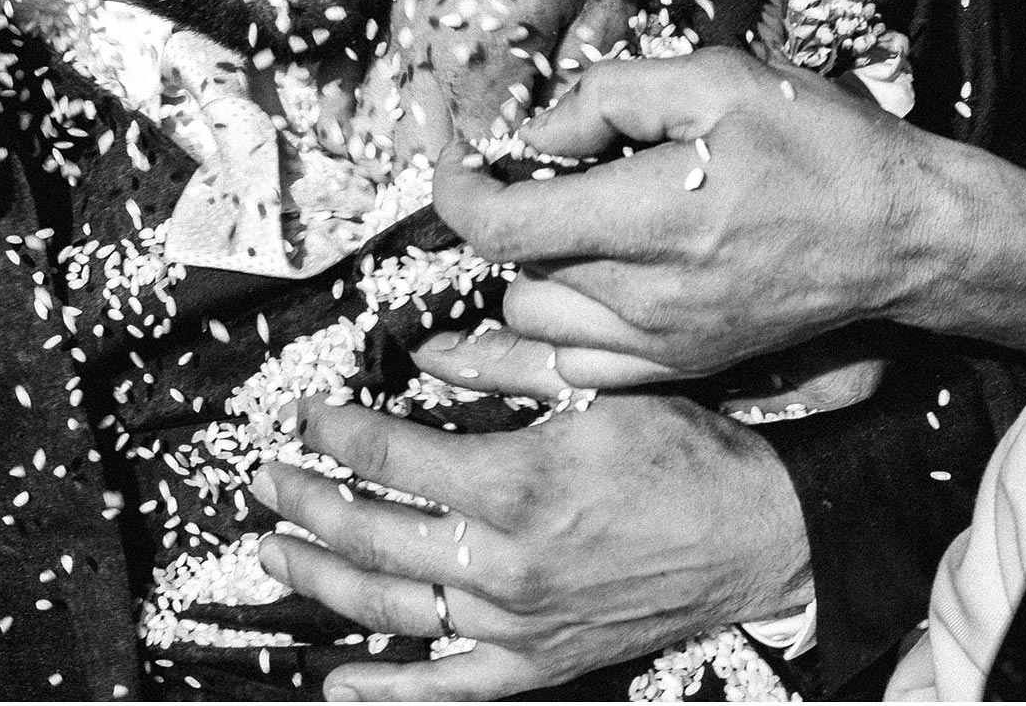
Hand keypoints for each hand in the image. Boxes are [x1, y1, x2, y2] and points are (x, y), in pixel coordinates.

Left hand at [252, 326, 810, 700]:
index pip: (389, 455)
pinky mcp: (538, 662)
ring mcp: (517, 622)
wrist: (758, 534)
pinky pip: (448, 689)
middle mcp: (504, 561)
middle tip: (267, 477)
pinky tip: (335, 683)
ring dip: (320, 579)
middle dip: (306, 501)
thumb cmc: (685, 453)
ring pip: (391, 607)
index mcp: (515, 482)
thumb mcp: (596, 389)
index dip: (334, 431)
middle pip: (371, 533)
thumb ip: (506, 369)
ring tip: (274, 551)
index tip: (305, 413)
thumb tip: (430, 354)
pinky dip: (386, 691)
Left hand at [438, 48, 974, 386]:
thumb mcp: (719, 79)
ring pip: (536, 322)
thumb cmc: (821, 147)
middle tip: (539, 170)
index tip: (455, 152)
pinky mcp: (681, 368)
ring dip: (533, 271)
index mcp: (651, 219)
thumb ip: (613, 94)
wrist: (904, 236)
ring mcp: (662, 345)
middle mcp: (646, 299)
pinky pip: (578, 366)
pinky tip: (586, 280)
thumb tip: (538, 128)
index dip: (456, 187)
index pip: (501, 226)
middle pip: (512, 271)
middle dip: (508, 215)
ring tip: (573, 222)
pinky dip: (561, 326)